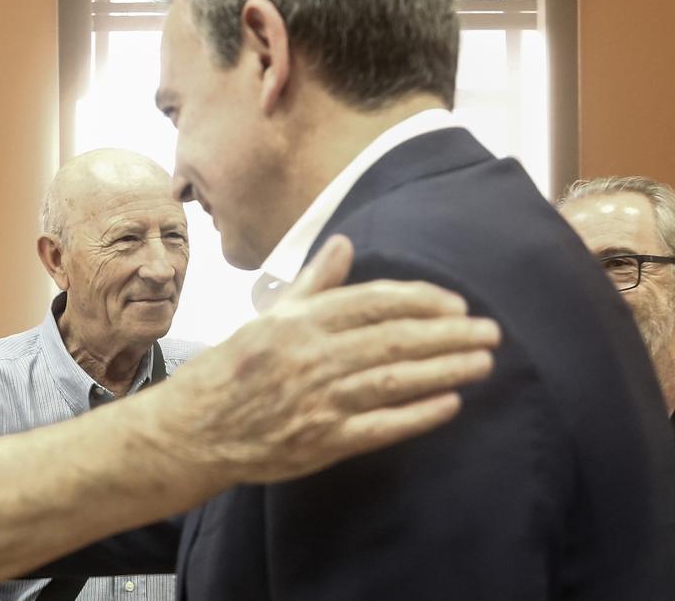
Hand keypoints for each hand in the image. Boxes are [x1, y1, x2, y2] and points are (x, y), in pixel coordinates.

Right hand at [160, 234, 499, 483]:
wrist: (194, 430)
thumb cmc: (231, 370)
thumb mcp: (267, 317)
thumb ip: (313, 282)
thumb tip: (344, 243)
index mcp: (300, 322)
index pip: (375, 302)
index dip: (422, 300)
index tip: (456, 304)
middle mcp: (312, 357)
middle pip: (396, 340)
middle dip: (449, 334)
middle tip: (490, 331)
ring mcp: (319, 401)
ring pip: (396, 380)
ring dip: (446, 370)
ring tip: (482, 363)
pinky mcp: (323, 442)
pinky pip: (382, 426)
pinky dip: (419, 415)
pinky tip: (451, 404)